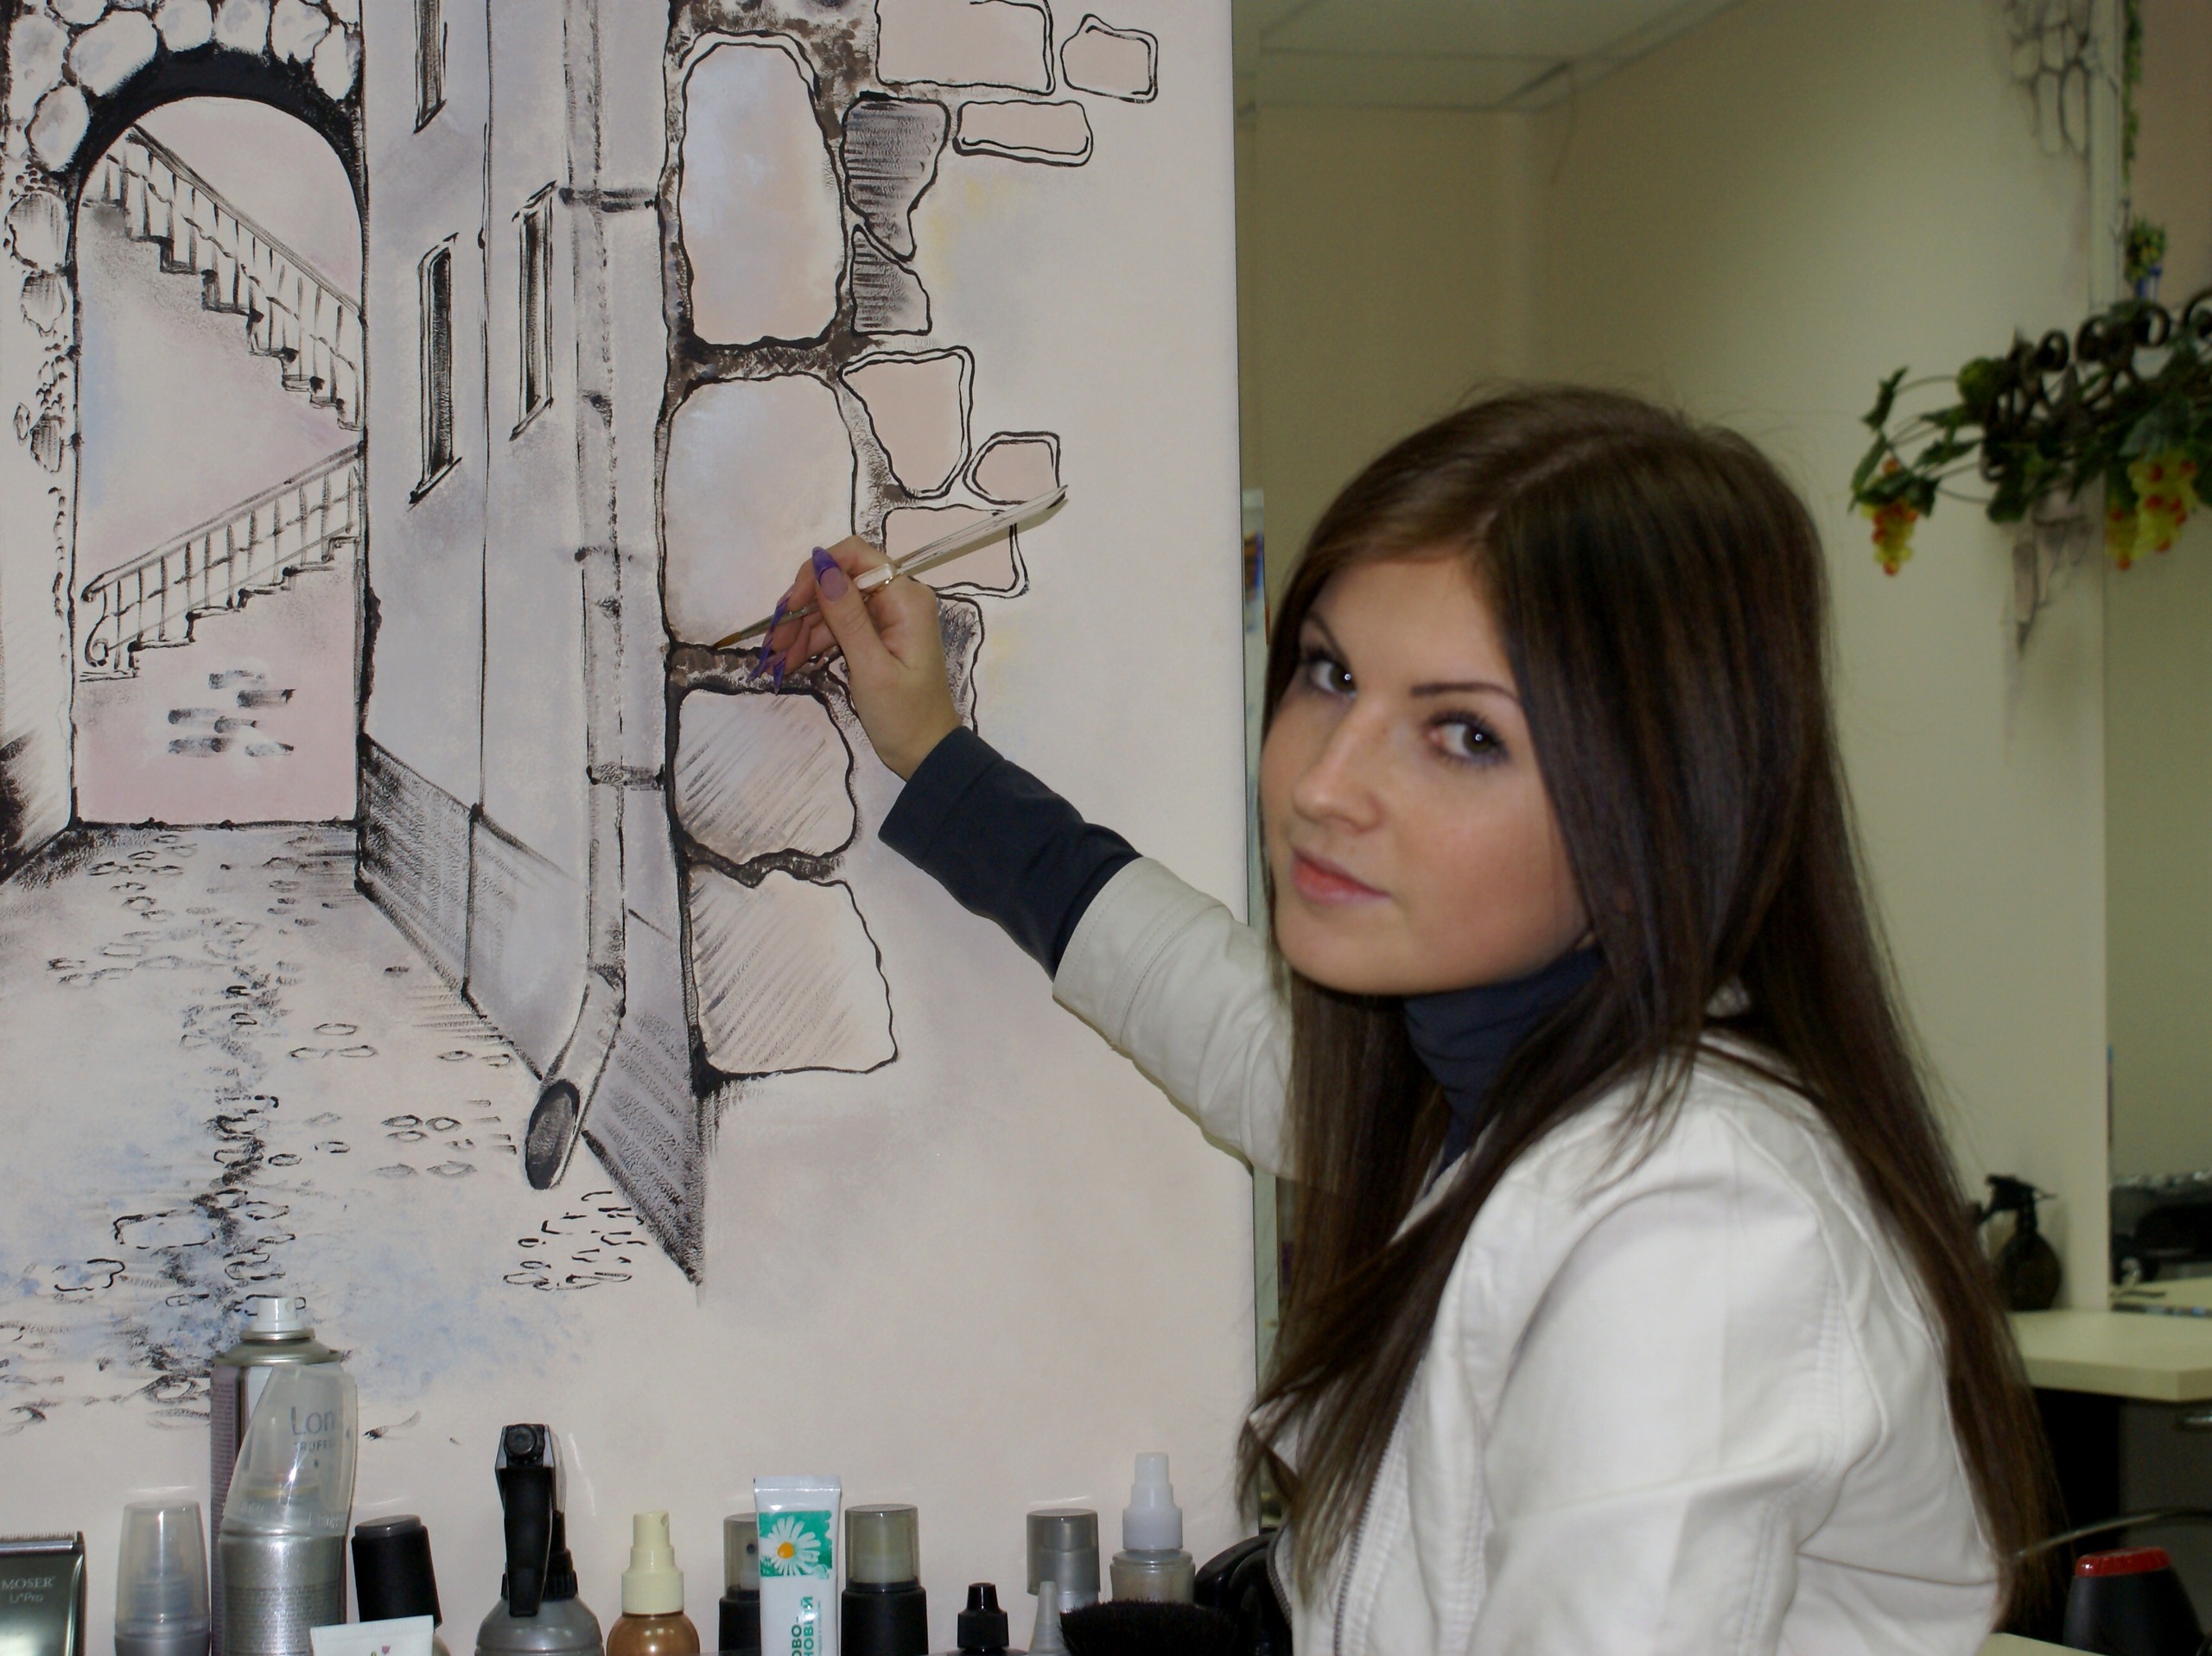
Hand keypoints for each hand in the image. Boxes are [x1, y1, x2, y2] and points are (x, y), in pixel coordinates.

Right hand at [760, 537, 959, 778]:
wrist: (926, 753)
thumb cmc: (904, 715)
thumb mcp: (871, 667)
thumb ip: (847, 616)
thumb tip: (822, 564)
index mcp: (905, 599)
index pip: (856, 557)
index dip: (818, 572)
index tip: (790, 604)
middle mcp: (898, 599)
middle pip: (839, 582)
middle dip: (803, 608)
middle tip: (774, 643)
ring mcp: (887, 618)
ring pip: (833, 606)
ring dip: (802, 630)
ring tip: (777, 661)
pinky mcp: (877, 636)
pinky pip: (838, 627)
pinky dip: (814, 642)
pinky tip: (791, 662)